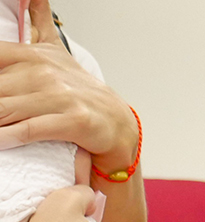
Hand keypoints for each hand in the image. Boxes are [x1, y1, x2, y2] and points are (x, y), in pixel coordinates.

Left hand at [0, 0, 137, 171]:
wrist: (117, 122)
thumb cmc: (80, 91)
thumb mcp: (56, 51)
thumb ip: (39, 21)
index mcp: (33, 55)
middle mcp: (45, 72)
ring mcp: (60, 95)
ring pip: (5, 110)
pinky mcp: (73, 120)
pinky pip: (28, 129)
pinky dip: (9, 137)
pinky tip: (2, 140)